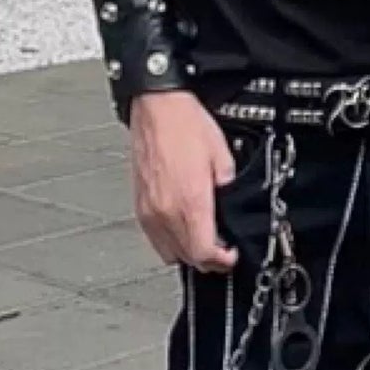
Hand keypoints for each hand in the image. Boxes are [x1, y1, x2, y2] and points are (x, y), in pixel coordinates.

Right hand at [130, 93, 239, 273]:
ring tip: (202, 241)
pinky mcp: (139, 205)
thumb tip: (229, 206)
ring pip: (168, 252)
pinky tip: (181, 230)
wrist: (157, 108)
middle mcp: (166, 210)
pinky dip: (169, 242)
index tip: (231, 256)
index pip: (204, 252)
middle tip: (221, 252)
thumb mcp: (222, 156)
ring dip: (188, 253)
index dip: (221, 261)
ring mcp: (149, 210)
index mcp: (190, 200)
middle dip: (208, 260)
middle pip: (187, 257)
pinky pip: (154, 238)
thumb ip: (228, 188)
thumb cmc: (186, 125)